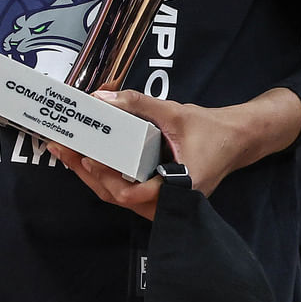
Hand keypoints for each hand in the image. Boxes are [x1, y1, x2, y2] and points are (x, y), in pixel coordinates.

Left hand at [50, 88, 300, 220]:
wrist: (237, 140)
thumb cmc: (212, 130)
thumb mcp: (175, 112)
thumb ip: (138, 103)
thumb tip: (100, 97)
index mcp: (179, 188)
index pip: (133, 195)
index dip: (107, 178)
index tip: (89, 158)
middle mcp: (169, 203)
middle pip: (117, 196)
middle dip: (86, 172)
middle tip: (62, 148)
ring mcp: (162, 203)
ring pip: (119, 195)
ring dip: (91, 174)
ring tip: (67, 151)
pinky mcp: (157, 196)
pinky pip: (125, 190)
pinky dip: (105, 175)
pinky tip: (86, 156)